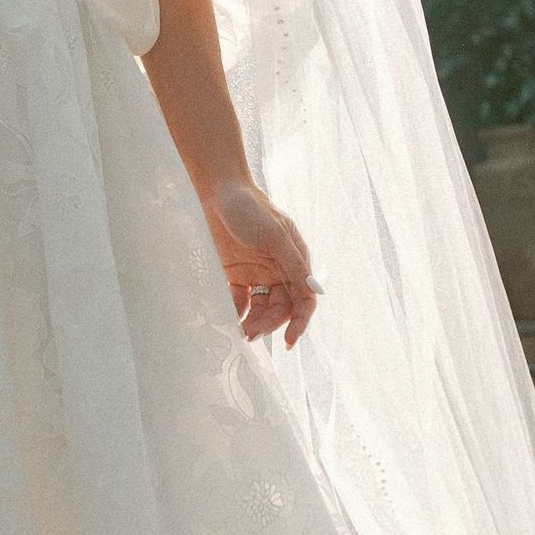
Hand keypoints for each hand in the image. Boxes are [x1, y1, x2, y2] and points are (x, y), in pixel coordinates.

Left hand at [201, 178, 319, 346]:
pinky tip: (229, 320)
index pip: (303, 300)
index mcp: (295, 262)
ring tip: (240, 331)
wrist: (218, 192)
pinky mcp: (236, 275)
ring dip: (254, 322)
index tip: (289, 342)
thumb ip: (294, 265)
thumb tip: (316, 292)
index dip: (299, 322)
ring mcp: (258, 275)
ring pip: (262, 309)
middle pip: (281, 309)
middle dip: (269, 324)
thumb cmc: (251, 209)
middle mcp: (279, 271)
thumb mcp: (275, 236)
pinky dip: (236, 313)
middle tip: (251, 334)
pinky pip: (240, 302)